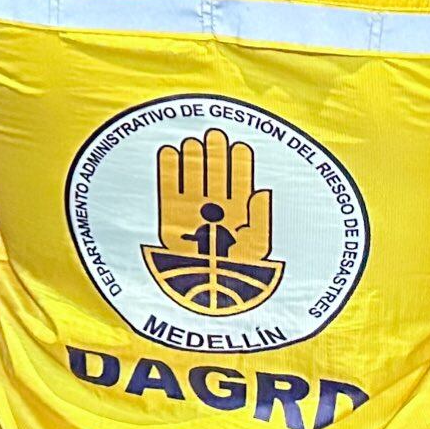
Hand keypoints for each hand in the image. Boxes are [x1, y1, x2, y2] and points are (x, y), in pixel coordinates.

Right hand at [153, 129, 272, 265]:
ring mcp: (192, 213)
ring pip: (193, 178)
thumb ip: (260, 219)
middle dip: (215, 154)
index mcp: (238, 215)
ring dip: (193, 158)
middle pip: (215, 174)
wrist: (203, 294)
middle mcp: (214, 210)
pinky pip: (168, 190)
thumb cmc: (234, 275)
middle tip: (214, 134)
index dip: (239, 164)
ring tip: (194, 139)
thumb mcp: (256, 248)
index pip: (239, 182)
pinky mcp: (170, 219)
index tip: (240, 145)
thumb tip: (261, 191)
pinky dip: (168, 171)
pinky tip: (169, 151)